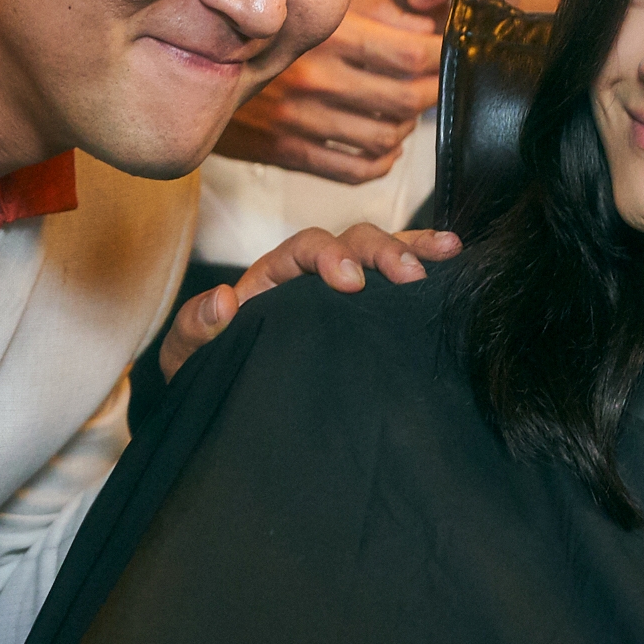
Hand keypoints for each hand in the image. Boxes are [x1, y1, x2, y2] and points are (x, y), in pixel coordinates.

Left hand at [158, 223, 462, 379]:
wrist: (231, 403)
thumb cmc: (210, 371)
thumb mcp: (190, 355)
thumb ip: (195, 327)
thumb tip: (223, 301)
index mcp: (274, 277)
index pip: (306, 248)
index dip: (330, 255)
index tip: (351, 282)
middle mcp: (314, 275)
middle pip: (353, 240)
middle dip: (383, 250)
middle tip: (410, 276)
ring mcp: (345, 294)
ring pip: (382, 252)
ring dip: (414, 247)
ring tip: (448, 252)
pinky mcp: (368, 318)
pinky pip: (398, 283)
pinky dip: (426, 266)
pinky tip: (454, 263)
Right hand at [215, 0, 441, 184]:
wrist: (191, 70)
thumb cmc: (264, 33)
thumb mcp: (318, 6)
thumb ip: (377, 14)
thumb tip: (426, 30)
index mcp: (327, 36)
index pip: (407, 55)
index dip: (440, 58)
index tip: (449, 55)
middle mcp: (316, 79)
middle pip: (404, 99)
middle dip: (432, 94)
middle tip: (436, 86)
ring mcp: (302, 120)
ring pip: (385, 138)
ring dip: (405, 129)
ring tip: (403, 115)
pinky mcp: (287, 151)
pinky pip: (354, 170)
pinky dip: (380, 163)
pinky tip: (382, 148)